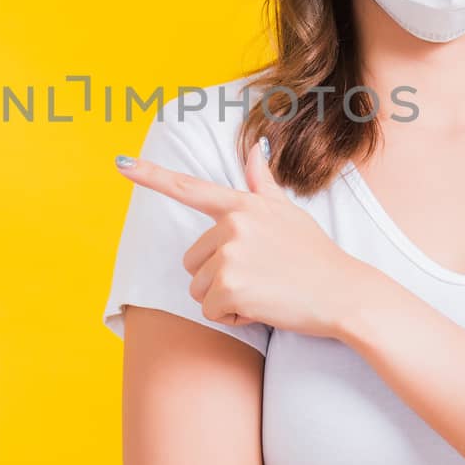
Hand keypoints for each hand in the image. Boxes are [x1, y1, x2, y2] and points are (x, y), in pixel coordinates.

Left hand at [114, 135, 381, 339]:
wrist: (344, 293)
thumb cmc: (316, 255)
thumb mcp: (288, 212)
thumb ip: (261, 183)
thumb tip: (254, 147)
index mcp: (242, 205)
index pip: (189, 188)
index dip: (150, 176)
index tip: (121, 164)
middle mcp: (232, 225)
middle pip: (193, 261)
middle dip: (218, 277)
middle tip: (259, 276)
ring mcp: (229, 255)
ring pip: (199, 288)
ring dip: (225, 298)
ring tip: (264, 291)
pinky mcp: (230, 286)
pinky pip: (211, 311)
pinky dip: (233, 317)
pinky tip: (263, 307)